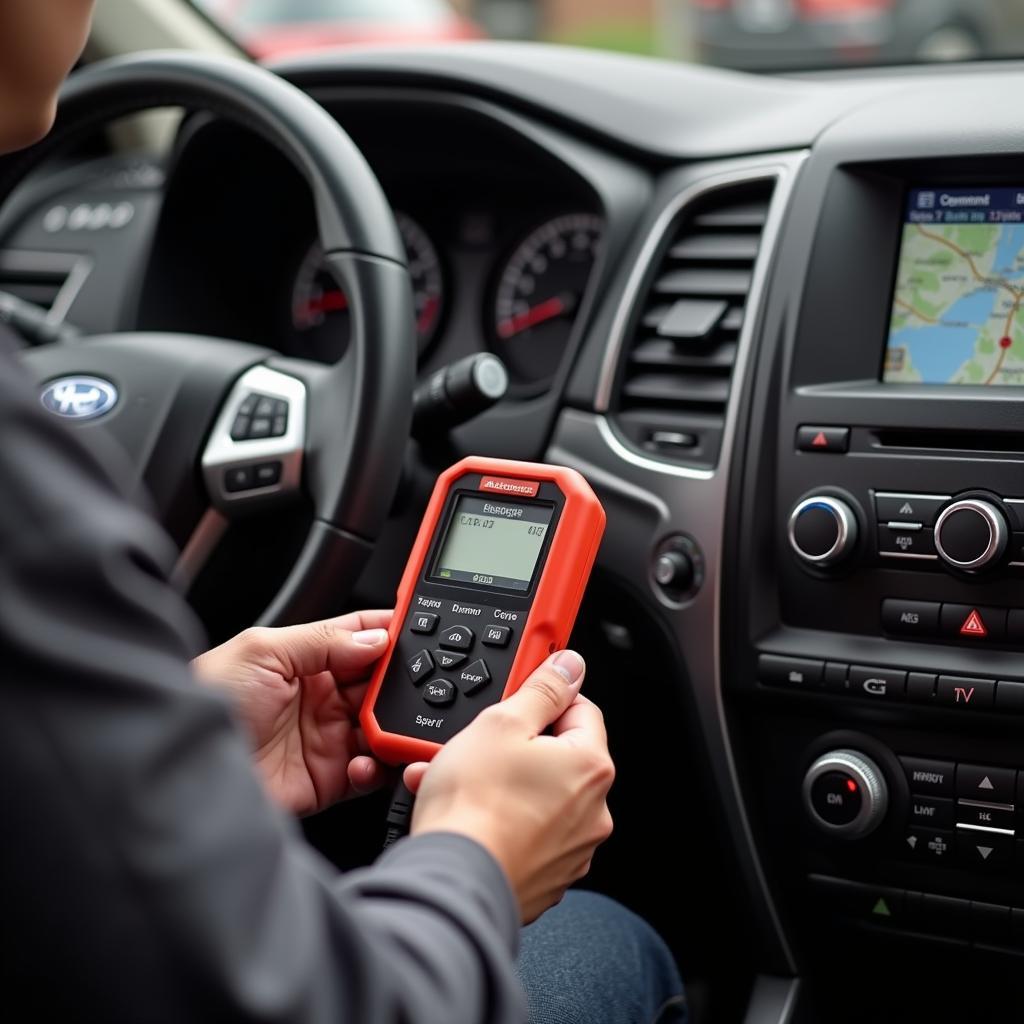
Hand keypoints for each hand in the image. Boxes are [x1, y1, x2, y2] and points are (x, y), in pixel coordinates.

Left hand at [192, 610, 392, 815]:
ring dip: (394, 727)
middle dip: (400, 683)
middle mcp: (322, 697)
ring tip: (385, 728)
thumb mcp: (261, 651)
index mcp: (307, 659)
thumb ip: (323, 641)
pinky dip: (380, 768)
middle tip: (404, 688)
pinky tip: (364, 762)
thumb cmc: (206, 700)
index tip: (420, 630)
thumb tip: (375, 638)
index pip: (361, 637)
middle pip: (382, 683)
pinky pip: (373, 772)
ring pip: (385, 726)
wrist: (181, 770)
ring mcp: (329, 737)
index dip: (390, 632)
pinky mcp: (331, 779)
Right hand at [405, 651, 614, 923]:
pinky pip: (526, 833)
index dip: (545, 698)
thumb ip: (542, 689)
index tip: (519, 699)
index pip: (582, 709)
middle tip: (478, 744)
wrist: (453, 880)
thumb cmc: (474, 806)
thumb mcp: (502, 723)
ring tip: (457, 780)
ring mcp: (572, 849)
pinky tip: (466, 814)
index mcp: (590, 767)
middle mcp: (593, 811)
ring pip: (537, 796)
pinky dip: (500, 819)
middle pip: (559, 755)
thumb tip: (570, 666)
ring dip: (501, 783)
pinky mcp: (547, 877)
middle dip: (515, 745)